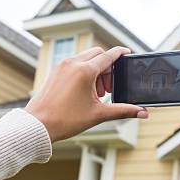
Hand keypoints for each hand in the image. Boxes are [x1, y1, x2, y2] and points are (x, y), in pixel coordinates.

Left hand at [25, 47, 148, 141]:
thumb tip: (143, 112)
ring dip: (96, 70)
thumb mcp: (98, 114)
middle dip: (108, 68)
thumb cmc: (65, 120)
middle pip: (98, 54)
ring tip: (97, 93)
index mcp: (85, 71)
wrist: (37, 125)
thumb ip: (123, 110)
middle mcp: (73, 63)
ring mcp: (62, 66)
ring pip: (85, 58)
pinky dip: (83, 71)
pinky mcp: (55, 71)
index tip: (128, 54)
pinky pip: (74, 63)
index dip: (121, 54)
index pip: (109, 55)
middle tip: (109, 88)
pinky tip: (84, 90)